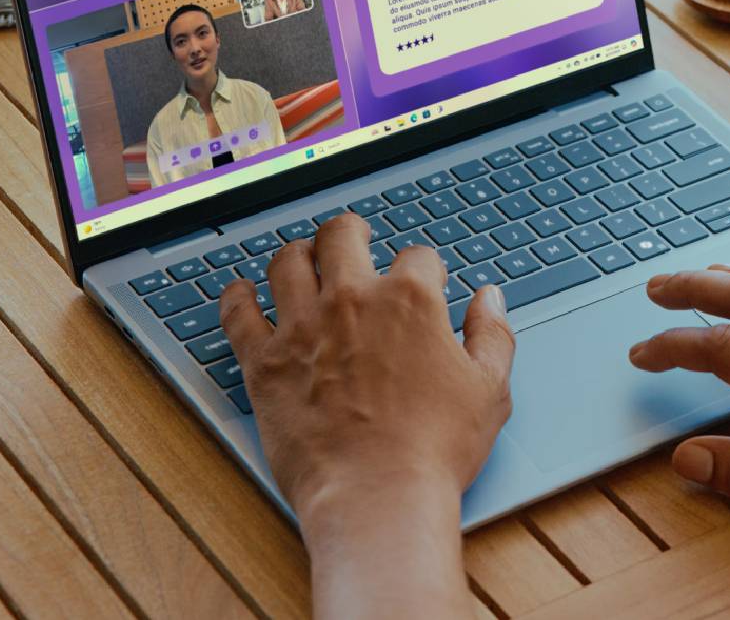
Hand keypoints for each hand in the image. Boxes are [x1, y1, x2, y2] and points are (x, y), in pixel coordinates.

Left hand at [221, 215, 513, 614]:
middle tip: (353, 238)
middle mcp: (352, 300)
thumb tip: (488, 299)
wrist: (377, 496)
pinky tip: (243, 292)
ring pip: (288, 262)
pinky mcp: (264, 363)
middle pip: (343, 236)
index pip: (418, 257)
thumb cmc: (435, 450)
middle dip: (351, 232)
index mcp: (410, 301)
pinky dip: (238, 297)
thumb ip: (492, 335)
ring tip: (302, 257)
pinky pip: (238, 313)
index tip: (424, 283)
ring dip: (298, 254)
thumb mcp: (489, 390)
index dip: (425, 269)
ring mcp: (303, 328)